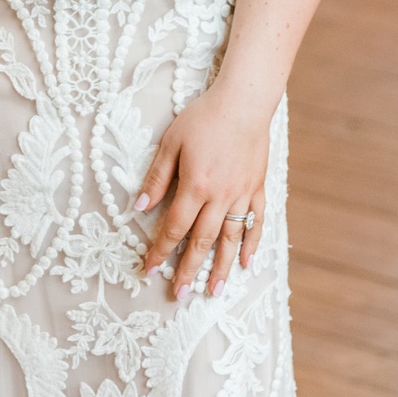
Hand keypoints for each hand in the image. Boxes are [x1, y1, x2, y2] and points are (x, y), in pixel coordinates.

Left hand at [136, 83, 270, 299]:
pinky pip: (256, 221)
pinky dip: (252, 244)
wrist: (244, 102)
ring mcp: (242, 194)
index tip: (149, 270)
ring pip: (231, 239)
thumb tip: (139, 207)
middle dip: (188, 269)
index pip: (174, 228)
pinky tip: (246, 262)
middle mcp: (221, 196)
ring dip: (221, 267)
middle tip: (180, 294)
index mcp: (196, 186)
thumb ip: (157, 178)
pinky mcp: (257, 187)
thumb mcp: (171, 143)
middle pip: (202, 241)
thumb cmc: (204, 118)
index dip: (160, 252)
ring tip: (213, 291)